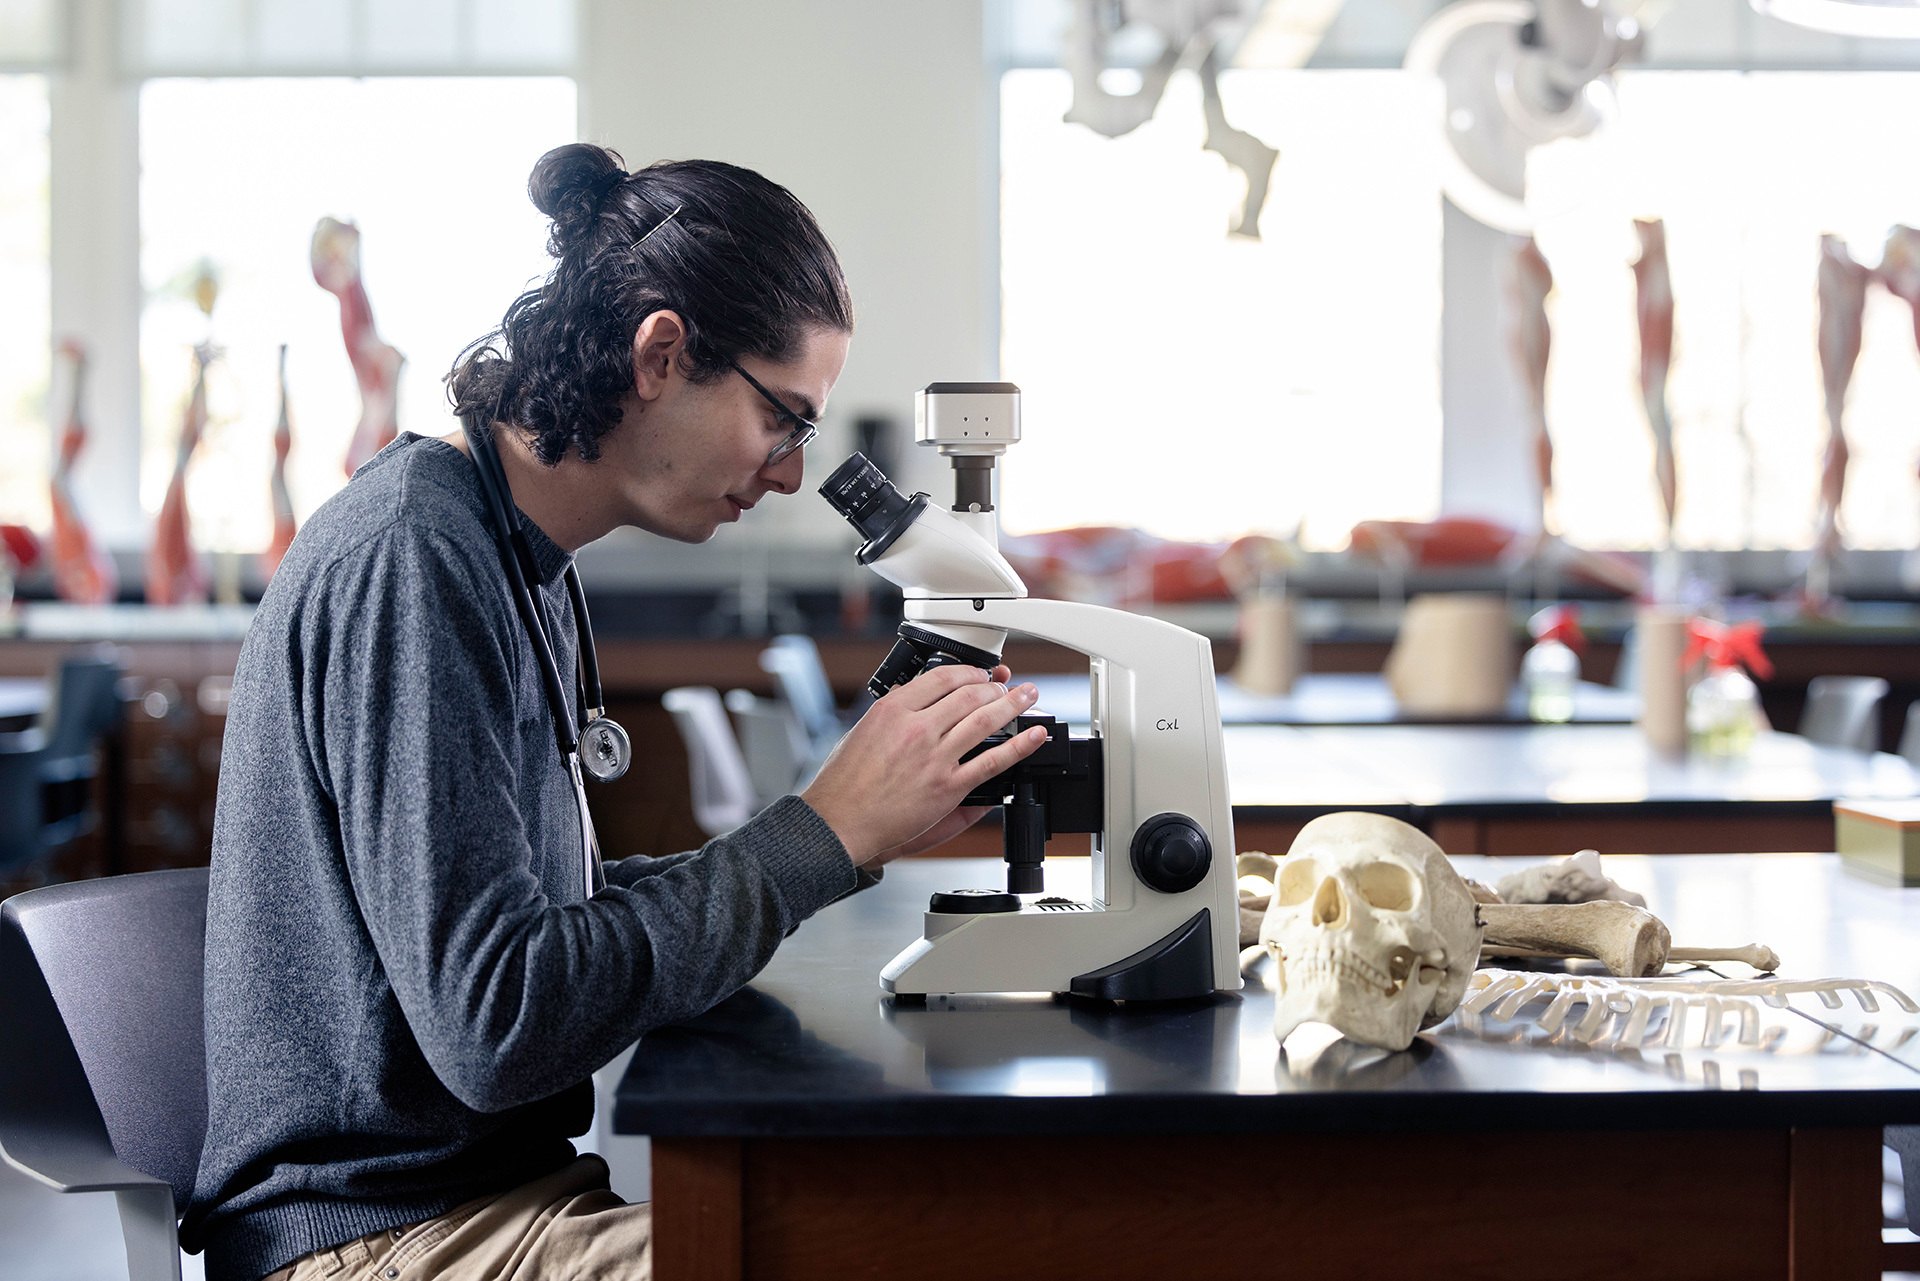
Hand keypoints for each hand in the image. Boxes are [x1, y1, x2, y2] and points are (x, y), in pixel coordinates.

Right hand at [802, 663, 1044, 865]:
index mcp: (893, 709)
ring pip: (985, 720)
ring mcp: (935, 757)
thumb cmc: (844, 783)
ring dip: (1013, 704)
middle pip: (969, 694)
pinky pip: (993, 760)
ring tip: (1028, 696)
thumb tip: (923, 705)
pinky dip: (1020, 745)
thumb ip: (895, 716)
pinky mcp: (948, 786)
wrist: (840, 821)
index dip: (969, 672)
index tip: (979, 674)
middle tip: (1007, 685)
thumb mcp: (862, 731)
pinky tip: (1035, 735)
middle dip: (995, 686)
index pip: (942, 677)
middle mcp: (916, 728)